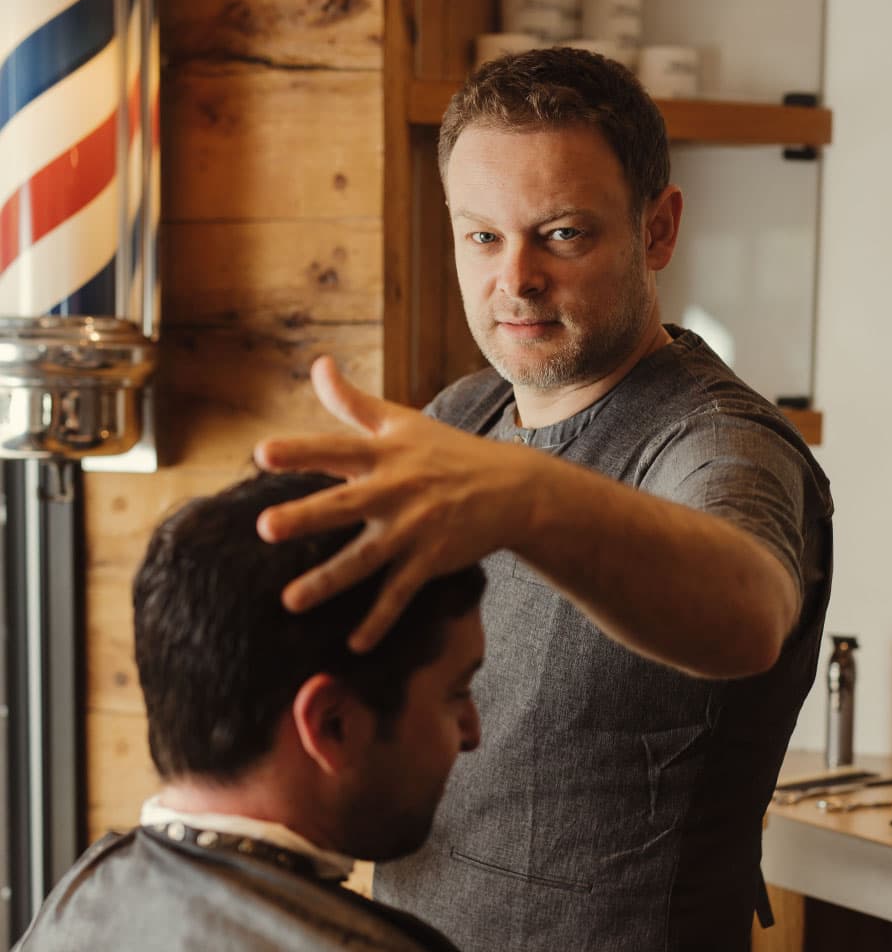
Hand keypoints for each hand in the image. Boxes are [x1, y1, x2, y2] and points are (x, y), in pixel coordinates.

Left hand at [254, 356, 534, 650]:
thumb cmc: (447, 451)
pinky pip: (401, 594)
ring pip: (366, 558)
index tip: (261, 455)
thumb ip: (353, 401)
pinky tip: (354, 645)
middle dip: (307, 516)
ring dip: (329, 580)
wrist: (511, 487)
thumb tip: (317, 364)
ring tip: (291, 600)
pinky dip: (380, 620)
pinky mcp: (432, 559)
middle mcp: (396, 490)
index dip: (300, 451)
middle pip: (344, 503)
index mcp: (384, 454)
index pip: (335, 449)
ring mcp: (415, 528)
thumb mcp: (402, 421)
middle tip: (266, 527)